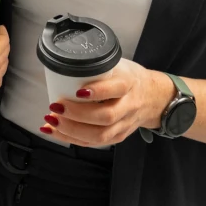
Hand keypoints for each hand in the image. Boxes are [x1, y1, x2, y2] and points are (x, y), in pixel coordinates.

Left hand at [41, 59, 175, 146]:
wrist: (154, 98)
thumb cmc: (129, 78)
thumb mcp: (118, 65)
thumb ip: (97, 66)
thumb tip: (63, 63)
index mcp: (129, 83)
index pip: (117, 88)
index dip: (98, 91)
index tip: (78, 91)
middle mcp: (128, 106)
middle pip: (106, 116)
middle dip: (77, 114)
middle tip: (56, 106)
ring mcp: (124, 125)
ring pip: (100, 134)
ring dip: (72, 130)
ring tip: (51, 120)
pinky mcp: (118, 137)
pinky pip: (94, 142)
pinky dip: (71, 138)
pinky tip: (53, 131)